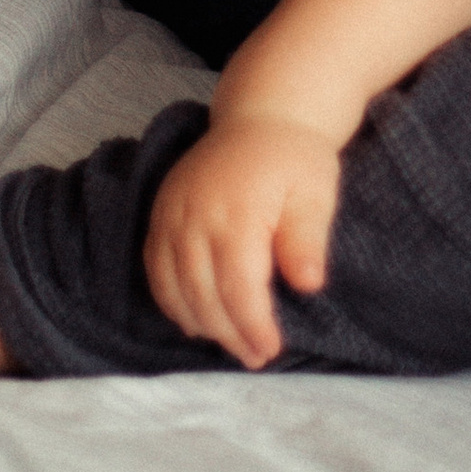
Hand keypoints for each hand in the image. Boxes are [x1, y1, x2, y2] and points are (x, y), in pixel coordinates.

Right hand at [143, 113, 342, 368]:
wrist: (261, 114)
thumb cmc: (295, 158)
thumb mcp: (316, 192)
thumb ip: (308, 238)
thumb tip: (308, 283)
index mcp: (237, 210)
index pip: (238, 287)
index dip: (252, 325)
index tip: (271, 350)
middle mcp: (195, 213)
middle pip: (204, 294)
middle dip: (229, 333)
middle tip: (255, 357)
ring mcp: (172, 212)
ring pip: (175, 286)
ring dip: (201, 323)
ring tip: (229, 343)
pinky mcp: (160, 211)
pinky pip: (154, 267)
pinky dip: (170, 300)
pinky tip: (194, 319)